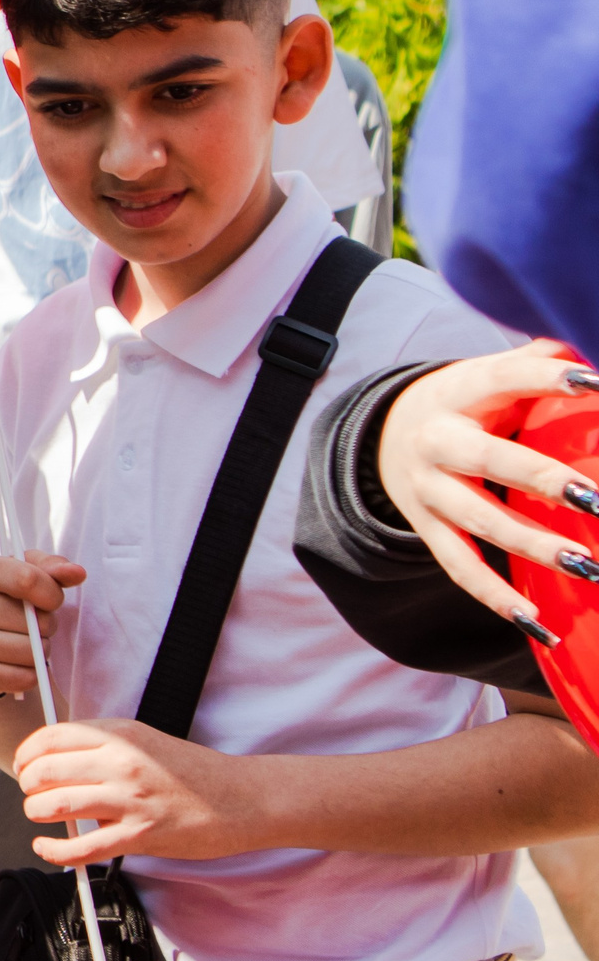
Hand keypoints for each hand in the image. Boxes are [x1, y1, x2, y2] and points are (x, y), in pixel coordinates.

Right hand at [0, 551, 84, 694]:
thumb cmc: (10, 597)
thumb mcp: (29, 572)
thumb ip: (54, 568)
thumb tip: (77, 573)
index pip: (27, 580)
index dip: (51, 594)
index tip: (51, 600)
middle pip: (33, 622)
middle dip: (47, 626)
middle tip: (35, 624)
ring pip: (30, 652)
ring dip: (40, 651)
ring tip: (27, 641)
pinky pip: (22, 678)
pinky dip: (30, 674)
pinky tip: (18, 662)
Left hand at [13, 718, 252, 865]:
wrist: (240, 799)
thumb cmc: (191, 771)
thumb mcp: (144, 740)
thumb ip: (101, 744)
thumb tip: (54, 758)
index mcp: (120, 735)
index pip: (51, 737)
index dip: (26, 752)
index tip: (23, 764)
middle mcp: (121, 763)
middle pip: (46, 770)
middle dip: (27, 784)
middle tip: (30, 791)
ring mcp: (129, 801)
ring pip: (55, 805)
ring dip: (35, 812)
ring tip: (39, 814)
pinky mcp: (139, 837)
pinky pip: (82, 848)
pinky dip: (54, 850)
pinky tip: (46, 846)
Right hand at [375, 342, 598, 625]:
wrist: (383, 435)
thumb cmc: (467, 401)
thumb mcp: (488, 372)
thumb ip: (537, 357)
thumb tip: (586, 338)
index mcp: (457, 392)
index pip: (502, 380)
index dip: (546, 378)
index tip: (594, 380)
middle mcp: (435, 441)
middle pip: (488, 460)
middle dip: (543, 479)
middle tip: (596, 499)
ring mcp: (427, 490)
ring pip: (479, 521)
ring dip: (534, 546)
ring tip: (589, 566)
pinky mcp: (427, 528)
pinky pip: (459, 567)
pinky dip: (496, 596)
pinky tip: (537, 622)